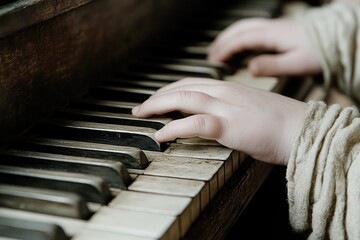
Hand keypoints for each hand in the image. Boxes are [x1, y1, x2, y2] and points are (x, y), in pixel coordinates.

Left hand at [132, 78, 307, 164]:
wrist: (301, 130)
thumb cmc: (278, 125)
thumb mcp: (249, 110)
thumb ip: (230, 111)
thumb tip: (213, 120)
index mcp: (229, 88)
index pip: (191, 84)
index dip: (169, 90)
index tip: (156, 99)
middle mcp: (224, 92)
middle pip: (181, 88)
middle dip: (157, 97)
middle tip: (140, 107)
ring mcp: (226, 107)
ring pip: (183, 99)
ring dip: (157, 106)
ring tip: (141, 115)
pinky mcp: (229, 125)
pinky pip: (194, 123)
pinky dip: (174, 128)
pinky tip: (160, 135)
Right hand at [208, 18, 321, 76]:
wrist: (338, 40)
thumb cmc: (320, 52)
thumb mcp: (297, 63)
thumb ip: (272, 65)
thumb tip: (250, 69)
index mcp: (272, 35)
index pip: (240, 40)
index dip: (224, 49)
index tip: (213, 60)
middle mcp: (270, 28)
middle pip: (238, 30)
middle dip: (222, 42)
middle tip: (210, 55)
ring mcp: (273, 28)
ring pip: (244, 28)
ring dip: (229, 38)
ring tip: (219, 50)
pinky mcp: (277, 31)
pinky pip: (251, 30)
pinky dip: (239, 38)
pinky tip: (239, 48)